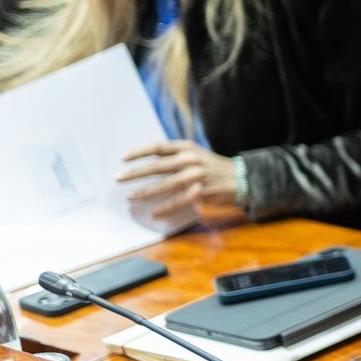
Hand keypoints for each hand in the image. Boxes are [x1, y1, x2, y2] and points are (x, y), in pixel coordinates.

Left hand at [116, 140, 236, 219]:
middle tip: (118, 178)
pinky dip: (164, 208)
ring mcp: (196, 176)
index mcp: (188, 148)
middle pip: (156, 166)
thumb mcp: (197, 155)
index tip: (123, 158)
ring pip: (163, 185)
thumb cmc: (214, 168)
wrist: (242, 179)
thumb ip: (176, 157)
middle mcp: (191, 159)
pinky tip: (154, 213)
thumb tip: (149, 165)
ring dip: (144, 192)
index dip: (139, 153)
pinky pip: (177, 202)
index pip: (158, 147)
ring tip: (130, 197)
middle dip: (135, 173)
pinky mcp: (200, 192)